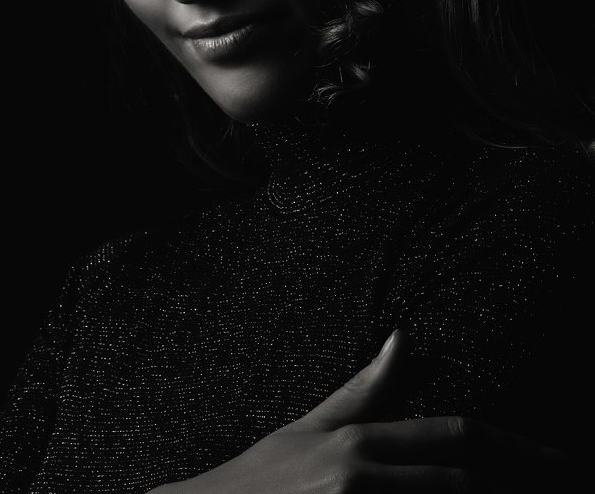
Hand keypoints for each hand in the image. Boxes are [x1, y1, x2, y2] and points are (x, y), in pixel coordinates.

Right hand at [150, 329, 566, 492]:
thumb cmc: (261, 477)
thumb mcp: (312, 427)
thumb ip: (365, 389)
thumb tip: (403, 337)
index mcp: (358, 442)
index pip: (452, 435)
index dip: (512, 445)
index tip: (555, 457)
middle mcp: (360, 478)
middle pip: (458, 485)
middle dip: (502, 487)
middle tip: (547, 482)